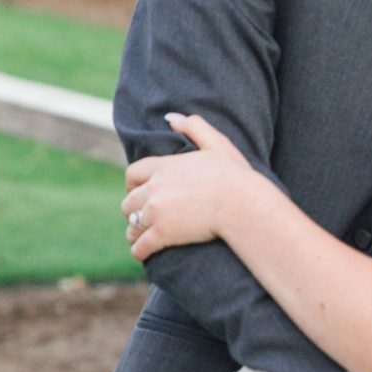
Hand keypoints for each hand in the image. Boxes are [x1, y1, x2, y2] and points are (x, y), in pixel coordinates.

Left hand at [123, 112, 251, 259]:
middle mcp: (154, 188)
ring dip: (135, 232)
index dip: (133, 185)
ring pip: (133, 225)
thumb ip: (194, 126)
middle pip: (129, 201)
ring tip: (139, 238)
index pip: (133, 173)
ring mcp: (156, 211)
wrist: (243, 204)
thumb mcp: (217, 144)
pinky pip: (140, 245)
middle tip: (140, 218)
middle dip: (133, 210)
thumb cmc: (236, 175)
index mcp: (164, 166)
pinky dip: (139, 250)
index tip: (137, 192)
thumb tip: (170, 117)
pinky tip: (142, 253)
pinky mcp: (162, 233)